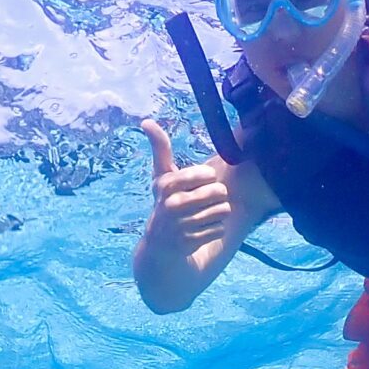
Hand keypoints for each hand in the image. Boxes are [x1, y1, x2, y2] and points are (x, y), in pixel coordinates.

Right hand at [139, 119, 228, 262]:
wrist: (159, 247)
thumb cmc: (166, 202)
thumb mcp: (161, 176)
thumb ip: (160, 148)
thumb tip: (146, 121)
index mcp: (166, 185)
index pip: (207, 174)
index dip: (209, 177)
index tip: (200, 182)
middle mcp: (172, 205)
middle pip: (219, 192)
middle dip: (216, 196)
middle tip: (203, 201)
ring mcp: (181, 226)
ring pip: (223, 210)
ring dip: (218, 212)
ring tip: (202, 215)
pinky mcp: (191, 242)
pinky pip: (220, 228)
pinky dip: (215, 229)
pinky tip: (201, 230)